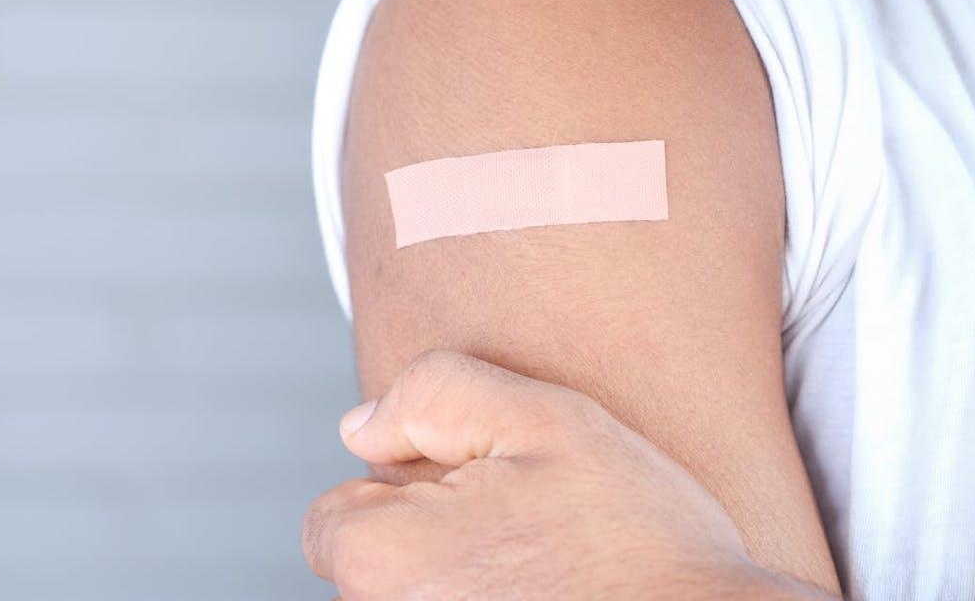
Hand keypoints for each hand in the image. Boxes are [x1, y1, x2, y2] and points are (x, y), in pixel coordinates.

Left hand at [302, 349, 829, 599]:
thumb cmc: (639, 542)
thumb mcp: (547, 418)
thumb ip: (435, 394)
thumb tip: (360, 426)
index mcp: (385, 561)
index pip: (335, 516)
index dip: (409, 488)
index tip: (482, 494)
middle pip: (376, 566)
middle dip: (430, 535)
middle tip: (524, 527)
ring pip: (420, 598)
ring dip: (464, 576)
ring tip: (544, 568)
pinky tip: (548, 594)